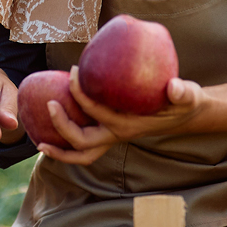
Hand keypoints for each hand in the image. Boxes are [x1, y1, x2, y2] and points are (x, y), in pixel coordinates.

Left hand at [38, 72, 205, 165]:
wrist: (184, 114)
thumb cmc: (183, 101)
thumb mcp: (188, 95)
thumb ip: (183, 92)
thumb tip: (174, 87)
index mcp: (128, 126)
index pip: (98, 113)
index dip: (81, 94)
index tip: (73, 73)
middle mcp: (116, 135)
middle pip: (83, 143)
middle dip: (62, 127)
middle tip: (48, 104)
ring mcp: (111, 138)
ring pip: (82, 153)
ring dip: (60, 151)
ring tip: (38, 142)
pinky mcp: (109, 133)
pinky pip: (84, 145)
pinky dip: (66, 143)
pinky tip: (52, 126)